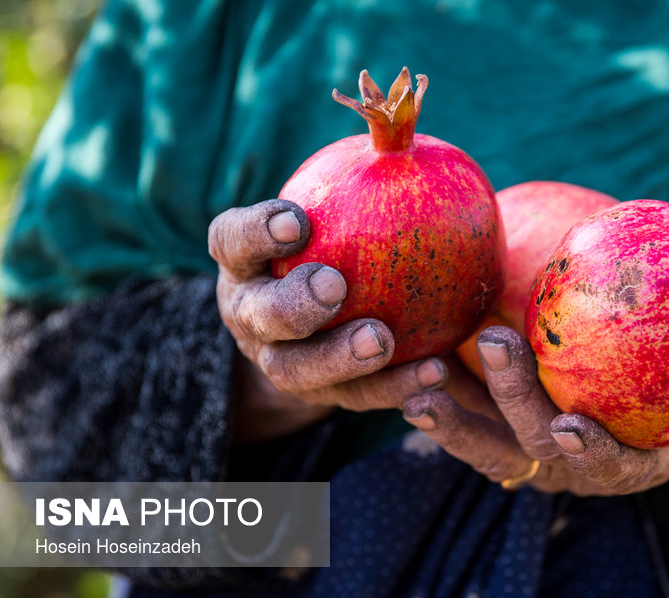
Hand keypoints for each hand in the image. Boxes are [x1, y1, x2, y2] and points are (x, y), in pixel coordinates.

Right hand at [209, 199, 445, 444]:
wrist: (315, 328)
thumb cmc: (335, 247)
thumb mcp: (334, 216)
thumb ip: (358, 184)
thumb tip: (404, 129)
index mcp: (245, 264)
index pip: (232, 240)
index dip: (256, 231)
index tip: (297, 219)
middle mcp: (251, 316)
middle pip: (258, 315)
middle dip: (292, 304)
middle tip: (334, 286)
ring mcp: (281, 363)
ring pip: (297, 369)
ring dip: (339, 358)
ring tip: (382, 340)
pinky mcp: (323, 398)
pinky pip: (358, 398)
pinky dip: (395, 388)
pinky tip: (436, 372)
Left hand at [401, 303, 668, 495]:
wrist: (664, 412)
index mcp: (635, 464)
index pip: (611, 466)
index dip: (593, 453)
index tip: (572, 425)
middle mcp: (578, 468)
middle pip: (536, 449)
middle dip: (510, 402)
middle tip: (491, 340)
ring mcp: (536, 456)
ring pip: (486, 447)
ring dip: (451, 418)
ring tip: (418, 378)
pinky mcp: (504, 434)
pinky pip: (467, 420)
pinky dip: (443, 398)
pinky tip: (415, 362)